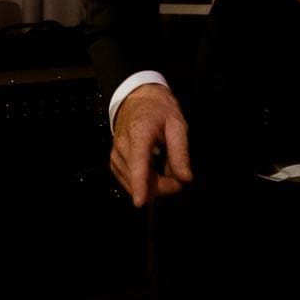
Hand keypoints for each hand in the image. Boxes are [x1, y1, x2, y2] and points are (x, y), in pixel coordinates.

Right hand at [109, 83, 190, 205]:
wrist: (137, 98)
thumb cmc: (157, 109)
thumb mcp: (177, 125)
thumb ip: (180, 153)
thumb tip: (184, 178)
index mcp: (139, 134)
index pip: (138, 163)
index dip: (139, 184)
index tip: (140, 201)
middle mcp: (122, 146)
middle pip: (140, 178)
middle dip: (162, 185)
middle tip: (179, 175)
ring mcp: (116, 155)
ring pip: (134, 183)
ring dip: (153, 184)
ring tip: (166, 168)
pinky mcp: (114, 161)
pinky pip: (128, 180)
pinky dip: (143, 181)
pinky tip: (153, 172)